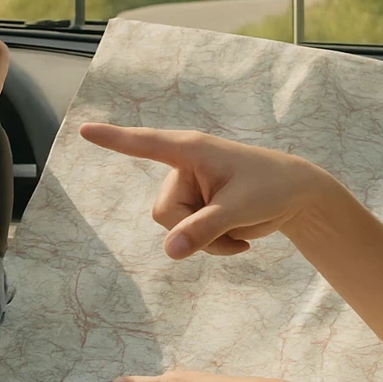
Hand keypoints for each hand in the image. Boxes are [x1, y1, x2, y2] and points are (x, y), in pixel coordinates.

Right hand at [78, 124, 334, 258]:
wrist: (298, 197)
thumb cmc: (272, 188)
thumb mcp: (239, 209)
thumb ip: (203, 229)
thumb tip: (169, 252)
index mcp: (191, 151)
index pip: (145, 144)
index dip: (113, 139)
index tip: (84, 129)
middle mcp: (185, 168)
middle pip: (165, 213)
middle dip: (194, 230)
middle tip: (231, 223)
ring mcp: (190, 190)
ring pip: (174, 231)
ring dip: (206, 242)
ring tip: (237, 231)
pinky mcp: (198, 209)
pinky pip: (187, 239)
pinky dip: (213, 246)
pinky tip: (238, 239)